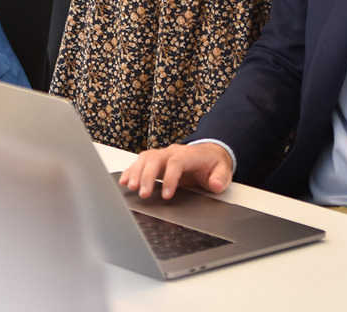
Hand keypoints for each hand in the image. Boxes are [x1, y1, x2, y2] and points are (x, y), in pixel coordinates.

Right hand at [118, 143, 233, 199]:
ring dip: (136, 172)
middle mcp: (173, 152)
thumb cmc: (212, 164)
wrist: (209, 155)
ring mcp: (163, 154)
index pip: (176, 163)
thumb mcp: (223, 171)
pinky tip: (124, 180)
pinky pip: (140, 161)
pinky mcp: (156, 160)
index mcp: (189, 154)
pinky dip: (130, 170)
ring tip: (130, 187)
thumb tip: (215, 184)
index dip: (170, 178)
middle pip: (155, 158)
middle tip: (143, 194)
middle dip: (147, 176)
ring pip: (145, 158)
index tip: (167, 196)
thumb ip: (220, 178)